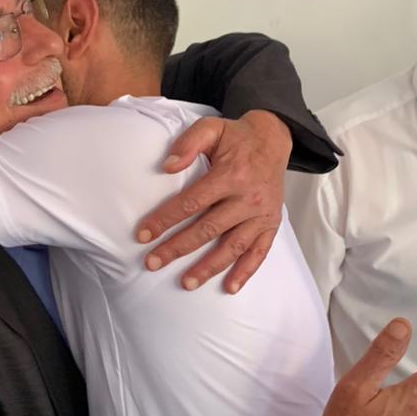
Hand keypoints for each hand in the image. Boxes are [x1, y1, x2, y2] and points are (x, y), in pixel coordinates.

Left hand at [134, 111, 290, 293]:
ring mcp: (261, 214)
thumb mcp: (211, 128)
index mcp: (231, 175)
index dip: (165, 220)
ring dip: (208, 267)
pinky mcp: (271, 224)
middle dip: (177, 248)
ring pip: (232, 246)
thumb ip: (188, 144)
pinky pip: (259, 252)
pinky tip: (229, 287)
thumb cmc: (236, 137)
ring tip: (186, 283)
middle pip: (207, 229)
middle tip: (152, 263)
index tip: (143, 234)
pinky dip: (245, 271)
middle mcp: (248, 198)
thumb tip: (166, 167)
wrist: (273, 140)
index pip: (191, 202)